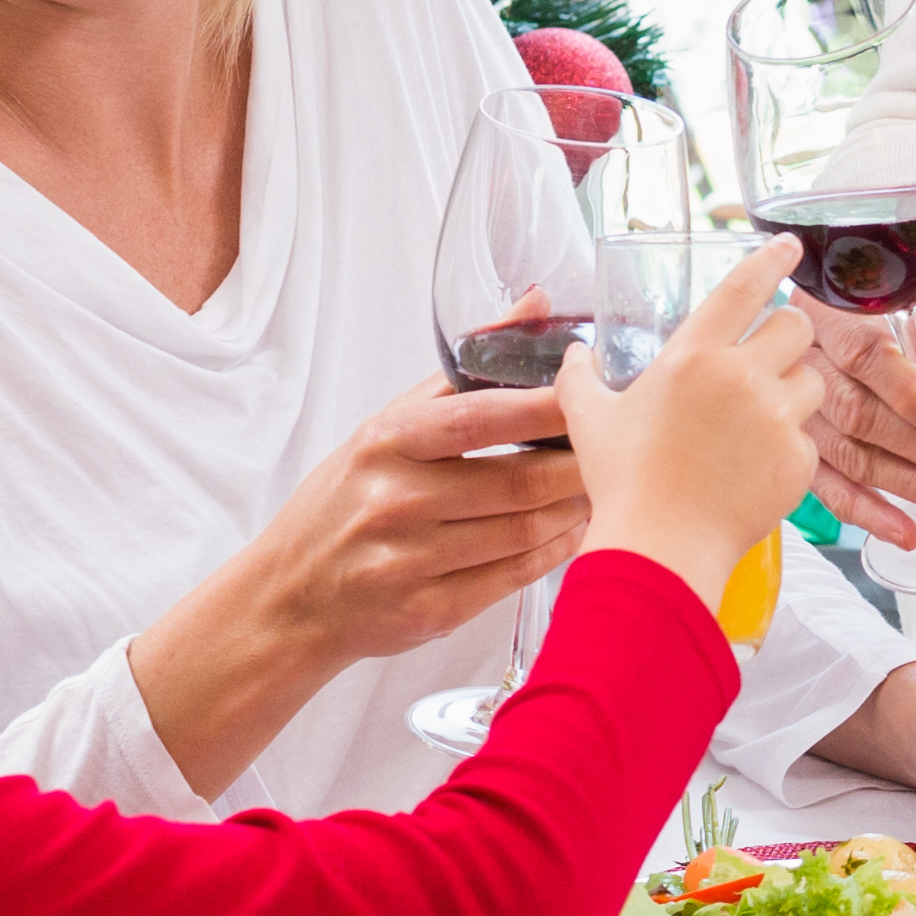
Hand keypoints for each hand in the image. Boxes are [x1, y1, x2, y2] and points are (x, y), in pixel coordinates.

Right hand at [127, 381, 593, 796]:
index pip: (478, 417)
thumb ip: (465, 369)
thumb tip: (534, 304)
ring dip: (576, 512)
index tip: (595, 395)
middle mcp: (394, 500)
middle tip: (624, 455)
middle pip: (515, 482)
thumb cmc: (346, 502)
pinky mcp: (426, 611)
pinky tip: (575, 536)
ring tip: (610, 493)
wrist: (290, 597)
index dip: (546, 407)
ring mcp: (408, 560)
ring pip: (522, 532)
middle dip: (581, 468)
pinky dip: (553, 555)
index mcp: (386, 443)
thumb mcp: (387, 426)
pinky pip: (511, 578)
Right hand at [562, 243, 832, 591]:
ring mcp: (776, 418)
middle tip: (769, 353)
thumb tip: (573, 352)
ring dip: (794, 388)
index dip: (771, 259)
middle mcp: (742, 377)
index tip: (790, 246)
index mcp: (693, 356)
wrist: (661, 547)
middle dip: (788, 333)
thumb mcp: (589, 419)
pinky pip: (811, 435)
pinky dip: (791, 443)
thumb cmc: (622, 483)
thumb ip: (579, 376)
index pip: (743, 286)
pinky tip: (758, 462)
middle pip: (796, 325)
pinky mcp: (799, 459)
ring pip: (813, 379)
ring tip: (761, 415)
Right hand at [801, 276, 915, 547]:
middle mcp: (801, 359)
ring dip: (909, 485)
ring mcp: (796, 408)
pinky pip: (829, 487)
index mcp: (827, 310)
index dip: (909, 393)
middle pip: (855, 413)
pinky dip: (870, 513)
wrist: (899, 317)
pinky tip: (905, 532)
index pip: (863, 354)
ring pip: (847, 456)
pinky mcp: (805, 447)